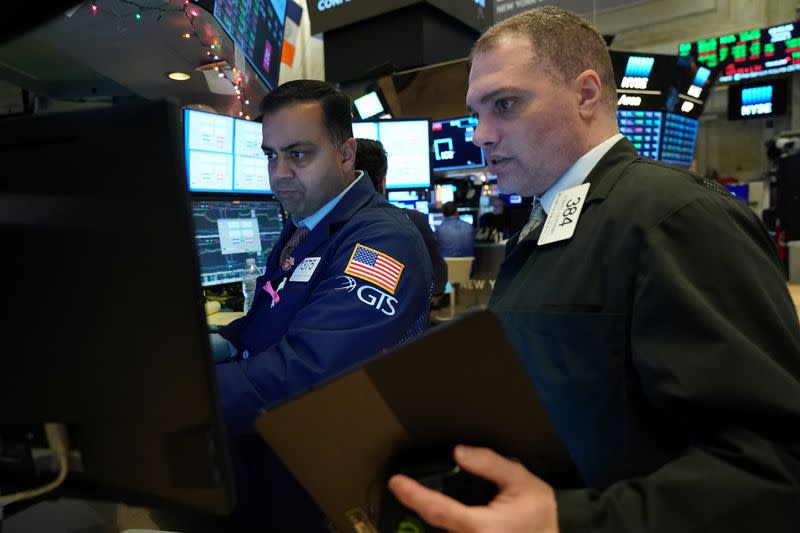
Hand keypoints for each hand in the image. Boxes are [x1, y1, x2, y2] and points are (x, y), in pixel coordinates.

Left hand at [388, 445, 557, 532]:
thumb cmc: (541, 516)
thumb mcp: (521, 481)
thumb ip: (490, 464)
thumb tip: (459, 453)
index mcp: (482, 526)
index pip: (438, 510)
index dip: (414, 495)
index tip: (397, 482)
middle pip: (435, 523)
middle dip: (419, 503)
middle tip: (403, 485)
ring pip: (443, 531)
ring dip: (432, 514)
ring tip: (420, 495)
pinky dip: (445, 521)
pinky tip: (441, 508)